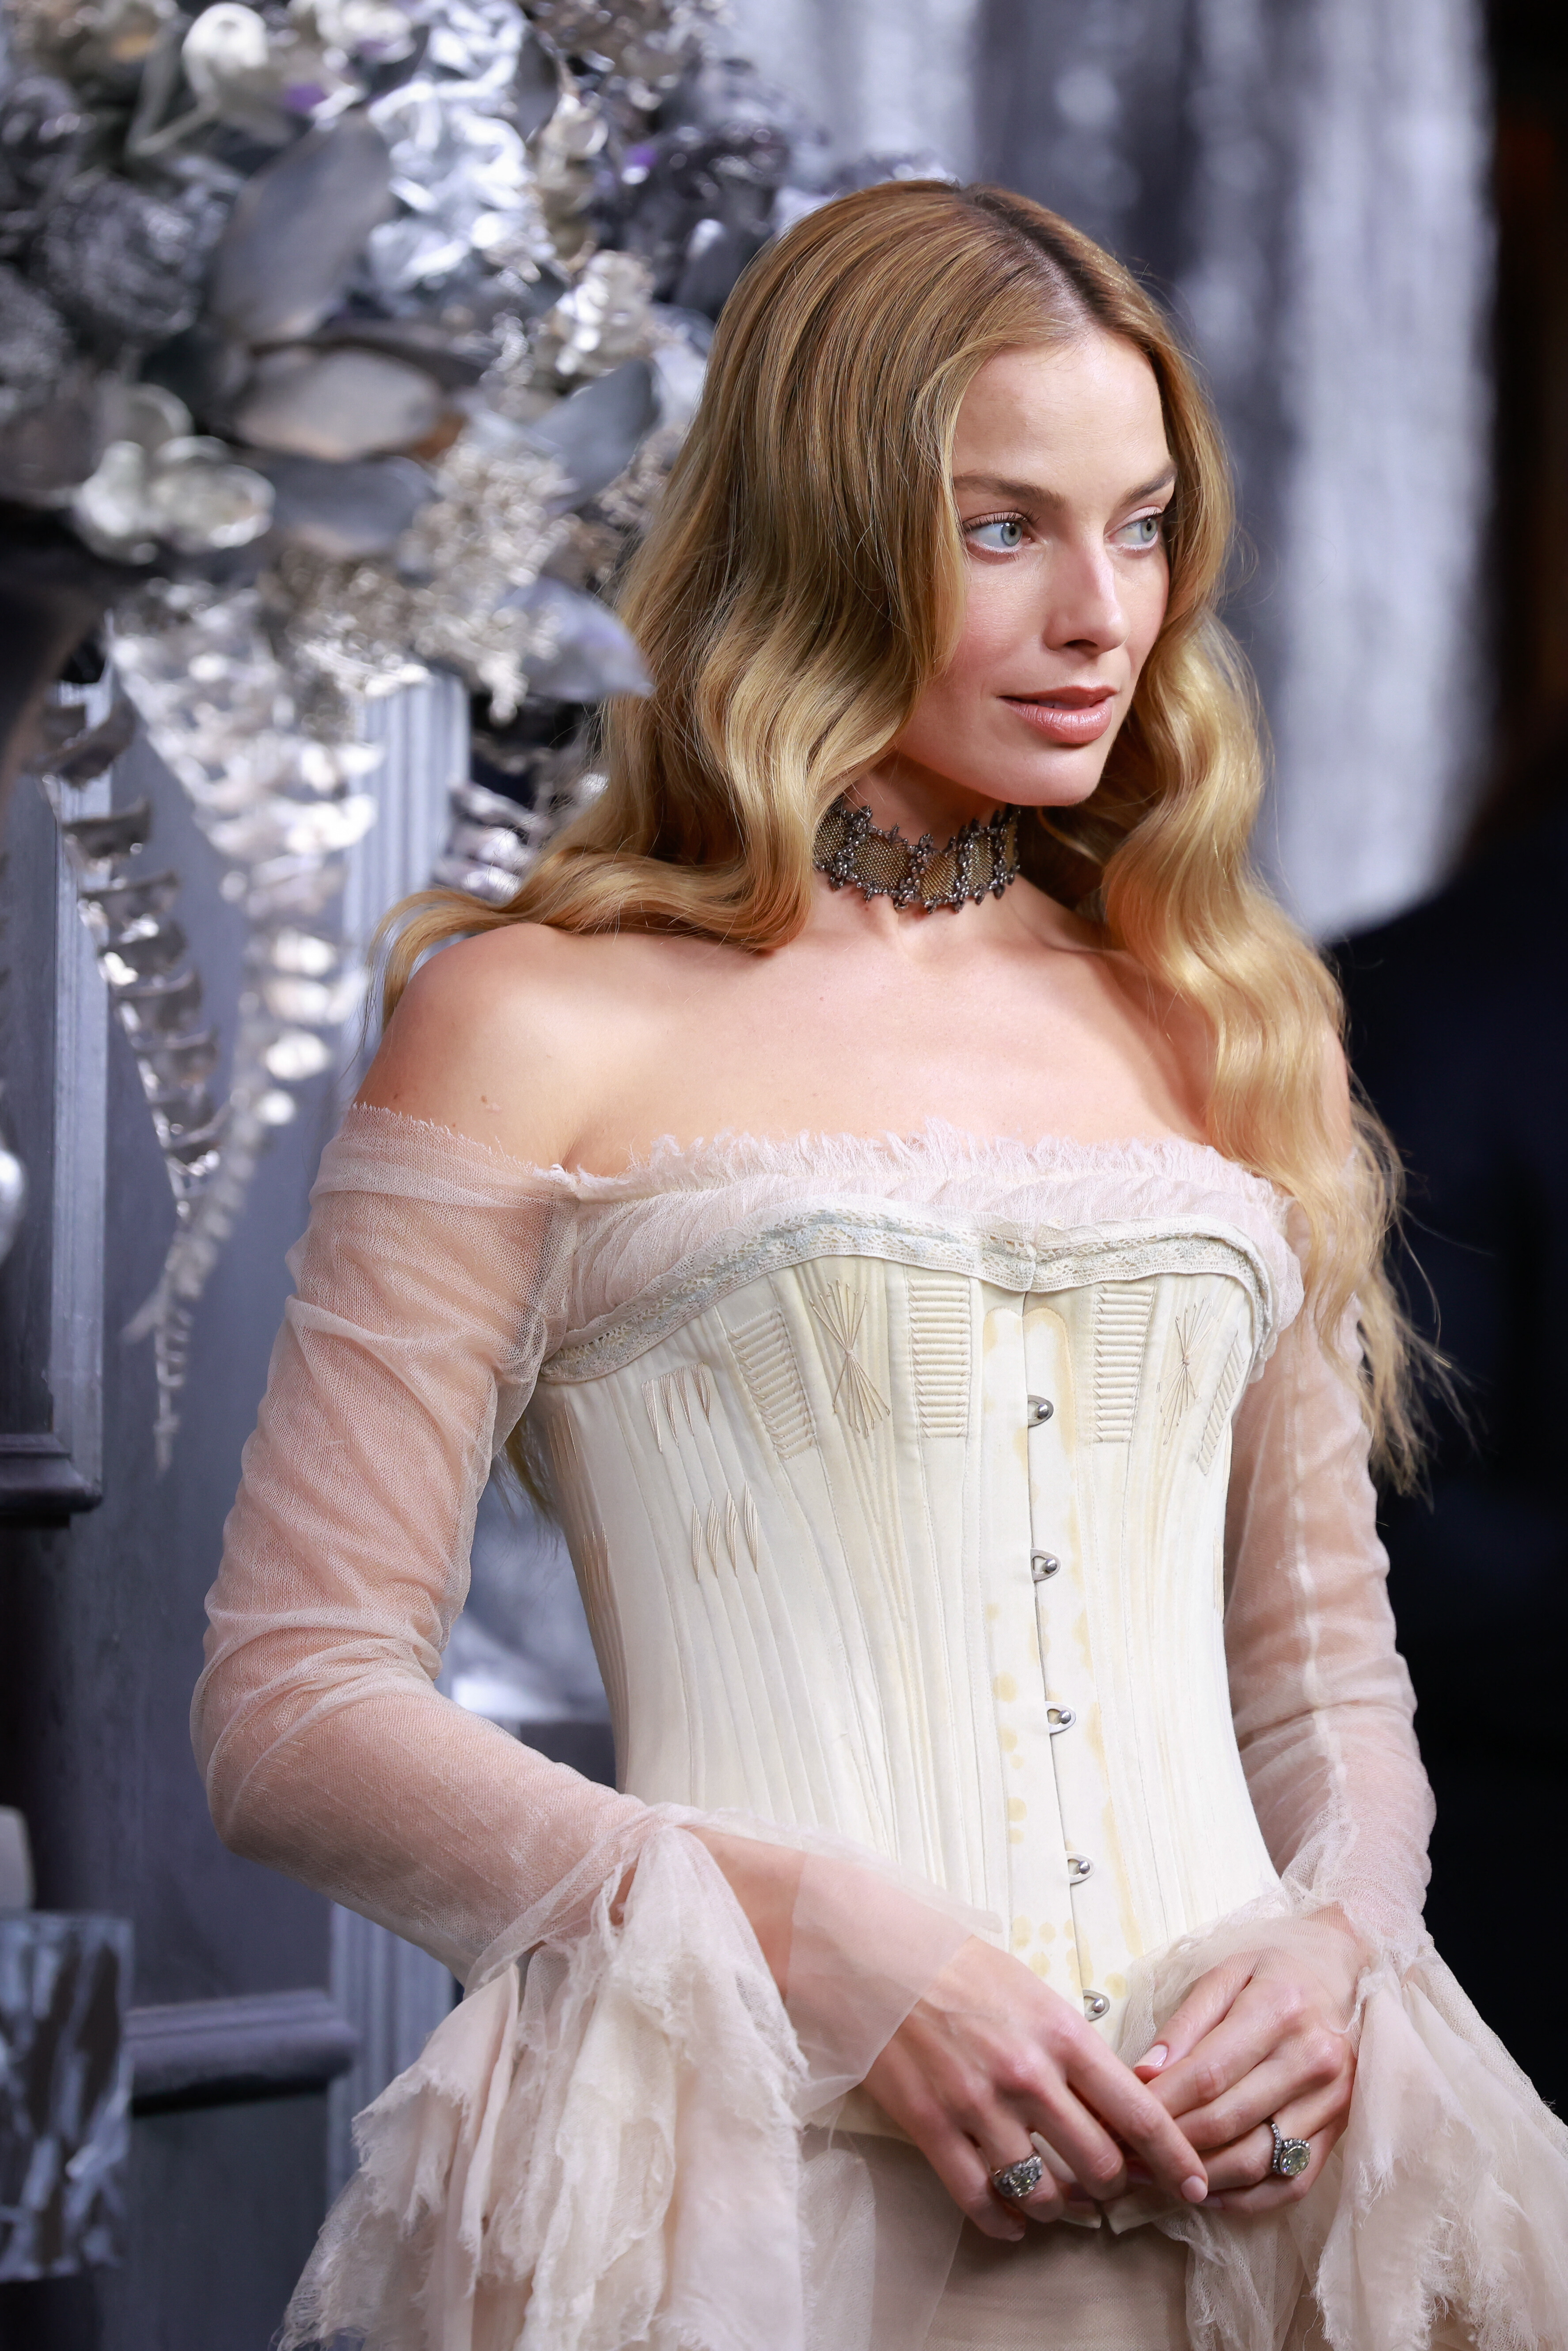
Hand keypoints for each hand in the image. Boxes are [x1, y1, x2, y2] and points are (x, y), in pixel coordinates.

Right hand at [863, 1938, 1209, 2240]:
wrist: (875, 1953)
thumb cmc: (958, 1966)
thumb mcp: (1033, 1993)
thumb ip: (1072, 2049)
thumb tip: (1111, 2104)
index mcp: (1060, 2032)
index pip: (1137, 2112)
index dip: (1174, 2158)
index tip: (1194, 2184)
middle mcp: (1026, 2073)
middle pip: (1098, 2164)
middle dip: (1112, 2186)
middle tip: (1107, 2185)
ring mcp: (976, 2103)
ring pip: (1043, 2192)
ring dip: (1060, 2207)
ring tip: (1059, 2199)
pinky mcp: (930, 2125)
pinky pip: (979, 2198)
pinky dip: (1004, 2222)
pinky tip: (1012, 2220)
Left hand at [1134, 1933, 1360, 2213]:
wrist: (1342, 1979)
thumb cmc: (1273, 1974)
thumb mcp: (1226, 1975)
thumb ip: (1184, 2024)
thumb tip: (1144, 2075)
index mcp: (1280, 2010)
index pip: (1207, 2074)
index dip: (1159, 2104)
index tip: (1118, 2117)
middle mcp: (1313, 2060)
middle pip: (1227, 2122)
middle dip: (1168, 2143)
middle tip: (1125, 2154)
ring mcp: (1331, 2103)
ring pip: (1255, 2162)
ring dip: (1198, 2177)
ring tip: (1153, 2175)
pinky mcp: (1338, 2133)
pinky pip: (1287, 2184)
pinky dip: (1242, 2198)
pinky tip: (1203, 2191)